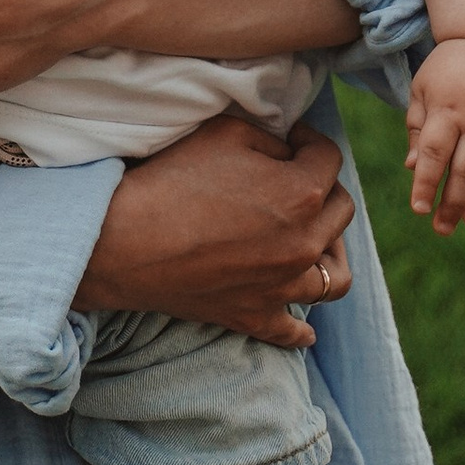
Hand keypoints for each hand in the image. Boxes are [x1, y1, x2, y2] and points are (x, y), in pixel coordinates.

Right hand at [75, 116, 355, 348]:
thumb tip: (287, 150)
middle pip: (340, 212)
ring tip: (311, 241)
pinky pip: (294, 330)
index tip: (289, 139)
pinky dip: (301, 327)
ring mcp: (282, 286)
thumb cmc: (171, 179)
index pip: (329, 158)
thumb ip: (270, 138)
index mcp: (302, 194)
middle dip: (323, 188)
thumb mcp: (225, 133)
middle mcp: (304, 244)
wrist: (124, 241)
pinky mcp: (255, 316)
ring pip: (335, 276)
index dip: (308, 141)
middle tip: (293, 179)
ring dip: (330, 254)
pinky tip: (303, 324)